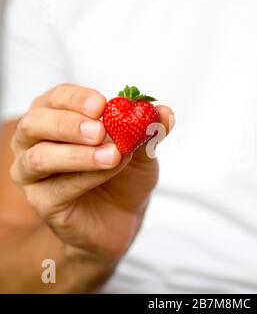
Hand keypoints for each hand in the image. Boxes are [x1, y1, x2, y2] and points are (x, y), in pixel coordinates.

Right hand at [9, 83, 173, 265]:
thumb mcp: (142, 150)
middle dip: (69, 125)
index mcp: (57, 117)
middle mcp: (36, 142)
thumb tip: (165, 113)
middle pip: (35, 124)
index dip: (77, 99)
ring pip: (40, 158)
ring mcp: (33, 174)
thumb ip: (149, 131)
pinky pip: (57, 189)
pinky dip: (86, 177)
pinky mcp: (43, 202)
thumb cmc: (124, 175)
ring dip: (79, 154)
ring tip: (113, 155)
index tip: (102, 105)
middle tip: (100, 130)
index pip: (57, 99)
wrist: (123, 216)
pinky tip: (109, 171)